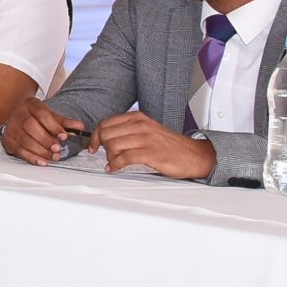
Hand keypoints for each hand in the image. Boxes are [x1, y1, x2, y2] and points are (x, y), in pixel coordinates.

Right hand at [0, 96, 82, 165]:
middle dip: (46, 140)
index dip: (53, 126)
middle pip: (30, 126)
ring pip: (24, 139)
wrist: (20, 121)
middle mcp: (18, 114)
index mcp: (31, 105)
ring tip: (53, 156)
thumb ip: (65, 123)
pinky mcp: (8, 140)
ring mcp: (11, 127)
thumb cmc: (36, 119)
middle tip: (57, 149)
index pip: (41, 114)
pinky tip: (42, 161)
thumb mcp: (52, 117)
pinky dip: (31, 157)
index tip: (64, 136)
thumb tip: (80, 127)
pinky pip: (19, 150)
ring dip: (40, 150)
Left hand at [92, 112, 215, 179]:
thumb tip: (105, 138)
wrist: (193, 155)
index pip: (106, 123)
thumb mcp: (147, 130)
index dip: (94, 136)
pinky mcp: (150, 153)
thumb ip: (128, 130)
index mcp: (138, 118)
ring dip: (109, 158)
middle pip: (106, 135)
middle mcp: (140, 126)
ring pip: (113, 146)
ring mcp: (145, 139)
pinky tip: (114, 169)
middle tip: (106, 156)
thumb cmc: (169, 145)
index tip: (92, 145)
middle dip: (102, 148)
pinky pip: (123, 158)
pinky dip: (114, 165)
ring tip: (113, 163)